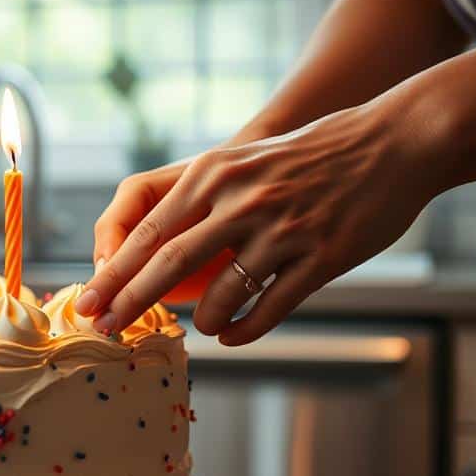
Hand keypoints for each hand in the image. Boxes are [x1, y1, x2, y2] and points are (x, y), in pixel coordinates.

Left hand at [74, 101, 440, 344]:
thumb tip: (144, 246)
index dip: (113, 273)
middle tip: (106, 331)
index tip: (86, 302)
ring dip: (204, 319)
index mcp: (213, 174)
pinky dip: (244, 329)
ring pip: (223, 295)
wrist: (389, 141)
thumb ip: (194, 197)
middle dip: (131, 303)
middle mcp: (242, 201)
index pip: (147, 233)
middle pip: (169, 264)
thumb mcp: (238, 159)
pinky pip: (270, 308)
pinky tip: (233, 335)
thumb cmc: (303, 154)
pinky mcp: (322, 257)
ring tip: (201, 327)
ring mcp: (282, 230)